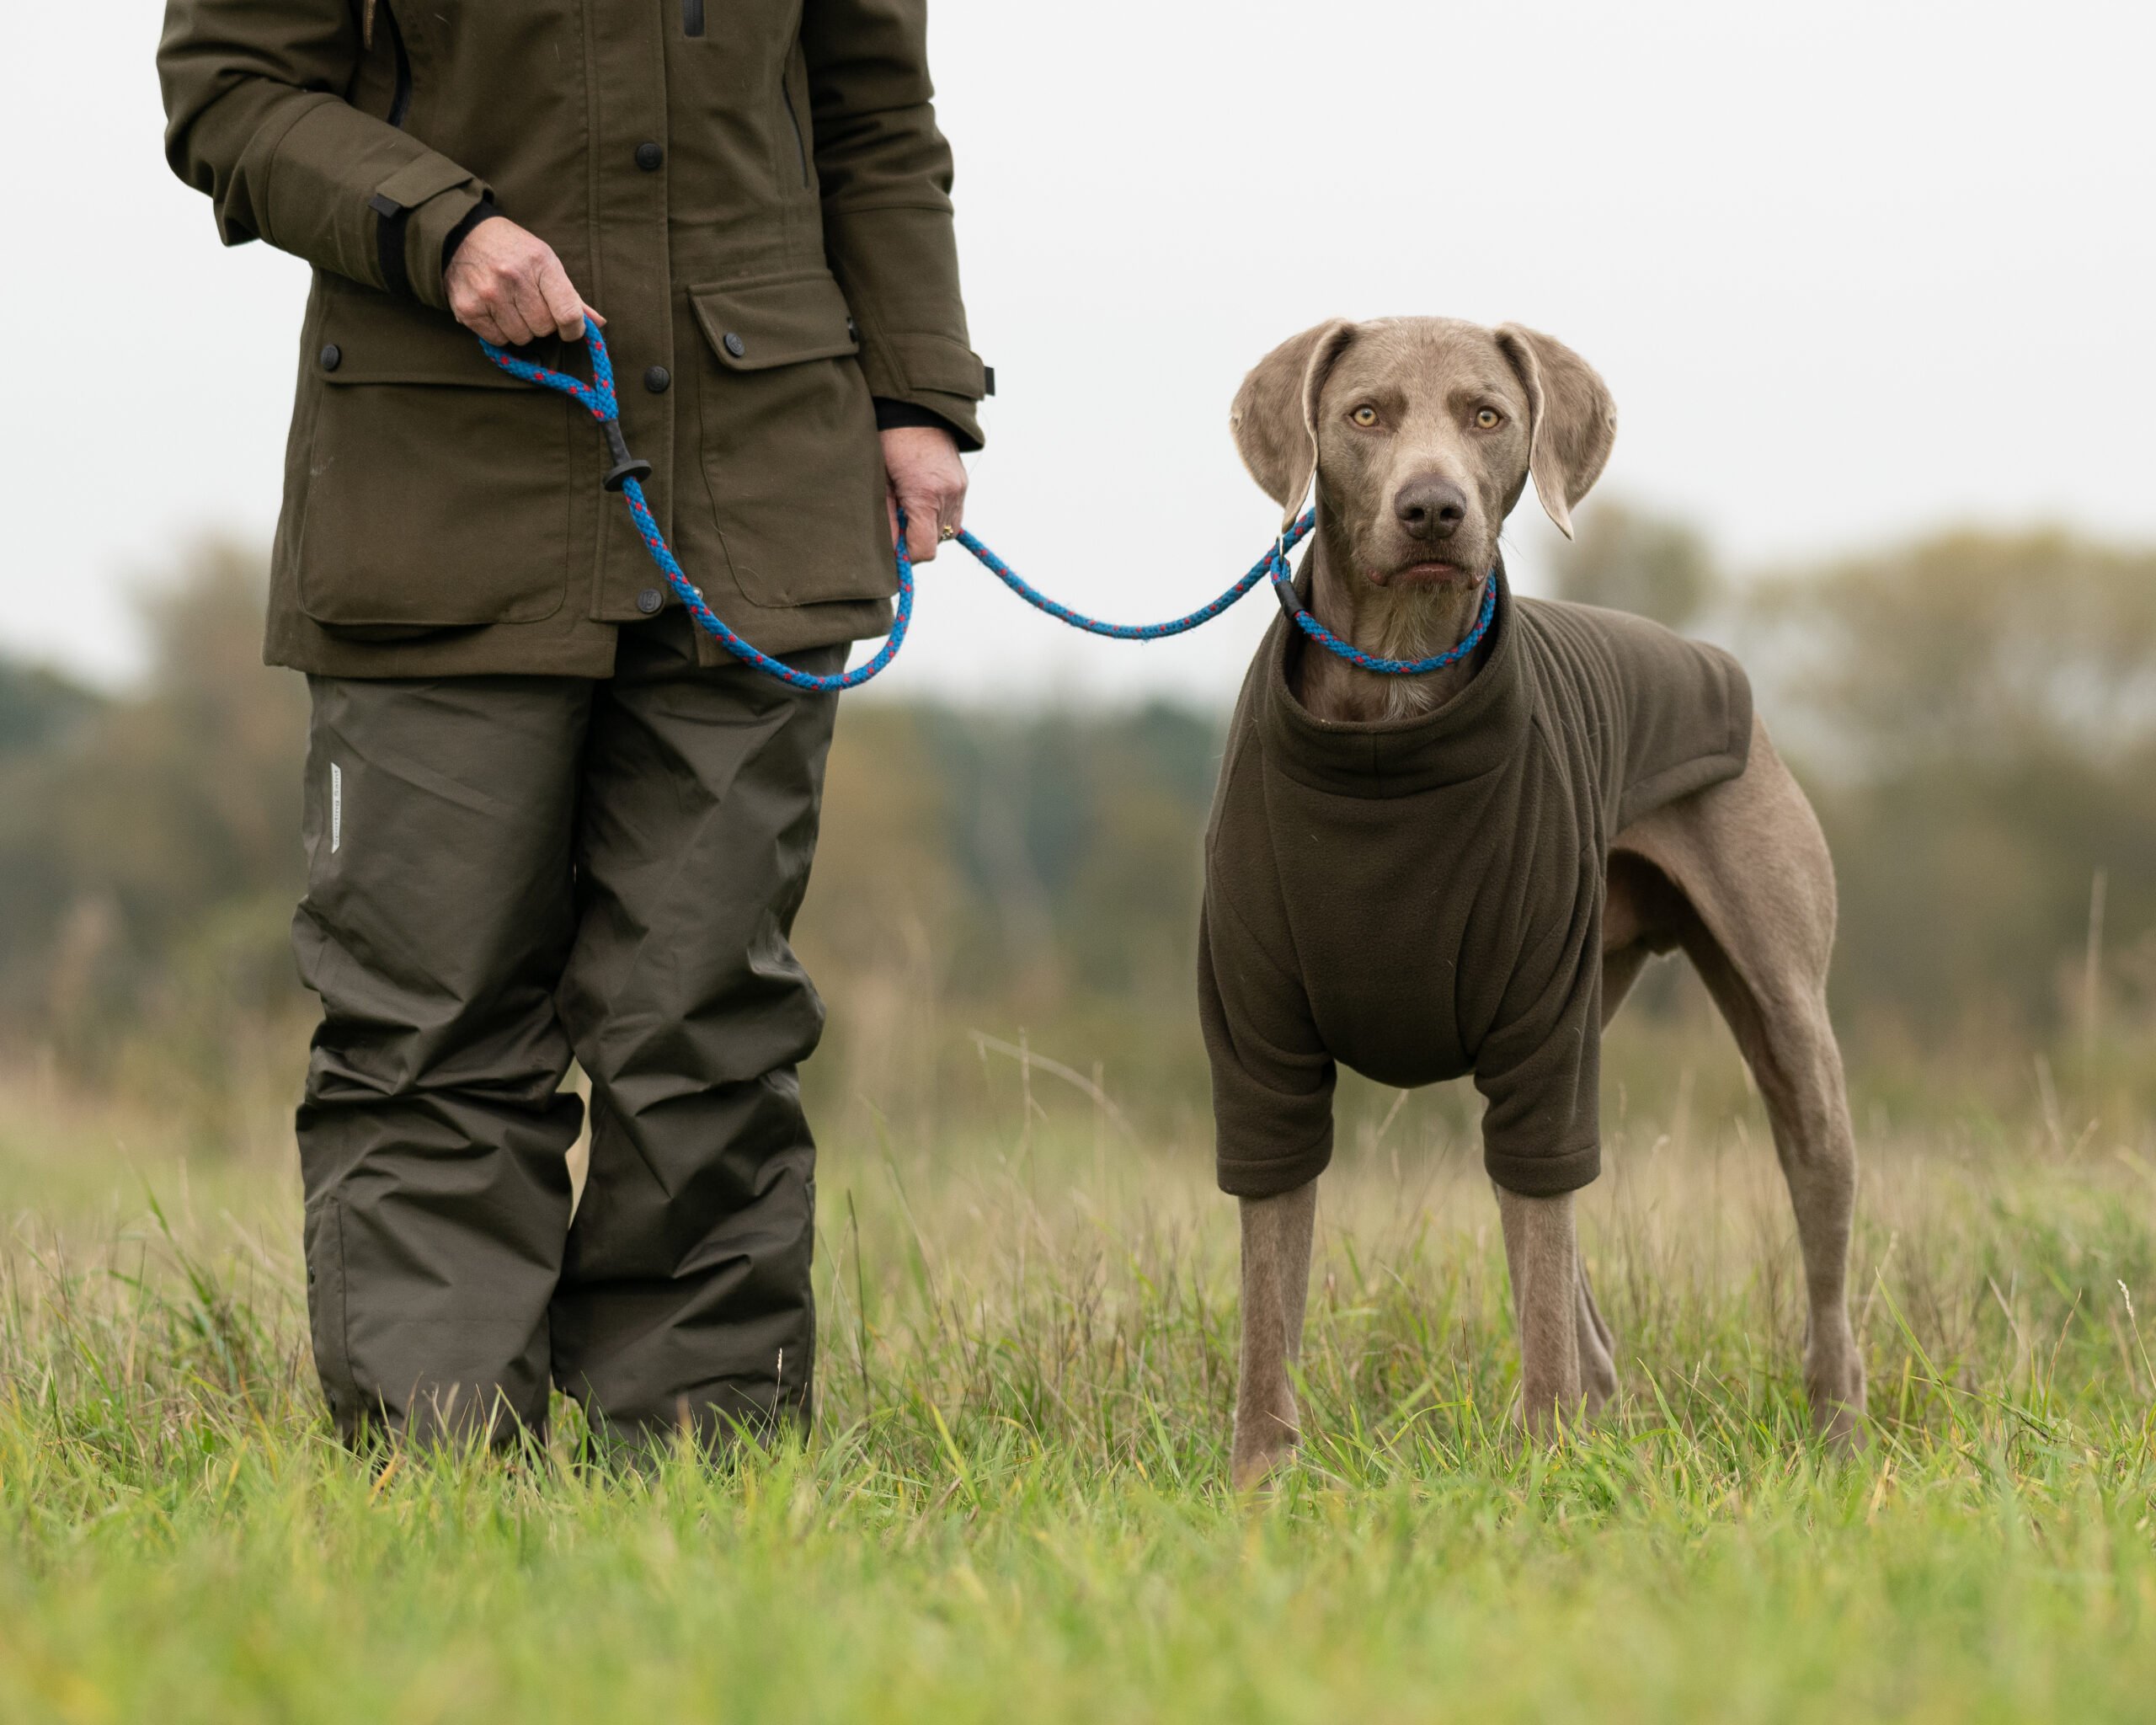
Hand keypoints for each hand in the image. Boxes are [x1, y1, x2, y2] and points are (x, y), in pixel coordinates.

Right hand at [445, 216, 602, 345]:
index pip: (568, 313)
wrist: (463, 234)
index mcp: (540, 263)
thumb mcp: (545, 261)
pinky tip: (495, 311)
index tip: (570, 329)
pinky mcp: (468, 309)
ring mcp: (489, 294)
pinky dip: (500, 332)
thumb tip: (599, 324)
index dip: (574, 329)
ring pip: (521, 337)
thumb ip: (571, 296)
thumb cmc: (513, 250)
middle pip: (544, 328)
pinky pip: (498, 340)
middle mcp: (514, 278)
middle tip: (530, 305)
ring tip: (511, 306)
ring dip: (521, 329)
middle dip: (542, 323)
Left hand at [881, 426, 967, 563]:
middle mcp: (949, 495)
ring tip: (907, 509)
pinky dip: (936, 516)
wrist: (913, 410)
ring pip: (946, 532)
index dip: (906, 556)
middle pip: (936, 543)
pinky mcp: (962, 484)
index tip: (892, 548)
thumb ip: (887, 520)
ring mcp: (960, 490)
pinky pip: (953, 515)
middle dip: (915, 540)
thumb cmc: (888, 442)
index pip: (924, 549)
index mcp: (926, 496)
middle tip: (896, 522)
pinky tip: (920, 501)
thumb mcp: (880, 483)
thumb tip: (891, 552)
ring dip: (926, 529)